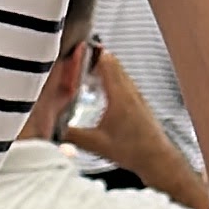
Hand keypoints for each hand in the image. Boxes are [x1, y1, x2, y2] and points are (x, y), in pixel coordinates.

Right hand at [67, 48, 207, 208]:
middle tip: (76, 59)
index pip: (106, 61)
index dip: (91, 52)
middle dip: (93, 58)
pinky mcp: (138, 103)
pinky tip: (101, 92)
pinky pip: (123, 82)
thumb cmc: (134, 151)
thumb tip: (52, 131)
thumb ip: (71, 135)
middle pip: (112, 63)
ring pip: (118, 72)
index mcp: (119, 94)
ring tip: (85, 72)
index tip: (78, 48)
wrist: (157, 159)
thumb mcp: (95, 144)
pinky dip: (110, 80)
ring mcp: (136, 95)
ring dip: (102, 68)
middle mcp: (129, 91)